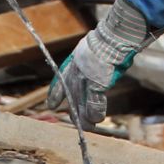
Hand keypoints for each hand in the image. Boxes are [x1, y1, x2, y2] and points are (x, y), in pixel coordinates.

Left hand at [46, 0, 155, 126]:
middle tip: (78, 122)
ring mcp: (84, 80)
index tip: (51, 105)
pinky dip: (96, 113)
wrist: (112, 37)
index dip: (55, 95)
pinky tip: (97, 120)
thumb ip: (91, 61)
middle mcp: (75, 73)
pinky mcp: (95, 85)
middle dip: (74, 111)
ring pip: (82, 104)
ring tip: (90, 126)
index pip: (60, 82)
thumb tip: (99, 67)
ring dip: (87, 118)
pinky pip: (94, 104)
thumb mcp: (92, 49)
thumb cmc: (108, 40)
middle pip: (71, 97)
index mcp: (73, 62)